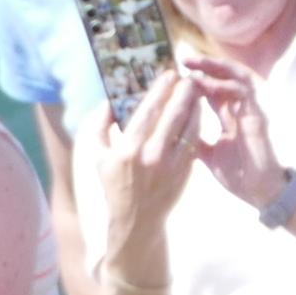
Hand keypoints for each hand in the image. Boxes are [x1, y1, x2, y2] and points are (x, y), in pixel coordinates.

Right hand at [80, 61, 198, 266]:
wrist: (137, 220)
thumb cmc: (115, 187)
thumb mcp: (97, 159)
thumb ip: (97, 129)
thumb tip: (106, 104)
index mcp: (127, 150)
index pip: (148, 111)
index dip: (161, 89)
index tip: (169, 75)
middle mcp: (150, 156)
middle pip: (173, 114)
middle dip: (183, 92)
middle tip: (188, 78)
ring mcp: (170, 164)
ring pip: (188, 125)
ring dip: (195, 105)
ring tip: (196, 92)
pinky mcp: (185, 171)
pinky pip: (195, 140)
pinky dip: (198, 124)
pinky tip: (198, 113)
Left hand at [178, 57, 289, 220]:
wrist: (258, 191)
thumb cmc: (238, 174)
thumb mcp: (208, 156)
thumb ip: (195, 141)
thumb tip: (174, 135)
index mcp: (229, 116)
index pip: (213, 90)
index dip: (197, 80)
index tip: (175, 75)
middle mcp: (242, 108)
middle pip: (225, 77)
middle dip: (206, 66)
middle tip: (183, 60)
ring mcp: (252, 110)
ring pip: (237, 77)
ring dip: (217, 68)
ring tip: (195, 65)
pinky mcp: (259, 116)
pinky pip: (245, 92)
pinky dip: (227, 86)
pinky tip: (209, 85)